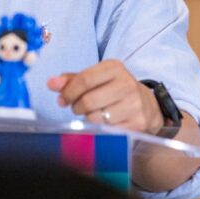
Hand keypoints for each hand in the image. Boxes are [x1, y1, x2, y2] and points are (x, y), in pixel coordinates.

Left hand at [47, 59, 162, 134]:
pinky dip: (100, 130)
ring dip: (87, 119)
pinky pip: (107, 131)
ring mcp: (134, 104)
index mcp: (114, 67)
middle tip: (77, 109)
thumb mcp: (97, 79)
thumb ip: (72, 80)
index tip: (62, 99)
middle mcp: (127, 84)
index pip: (84, 79)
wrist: (148, 106)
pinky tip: (103, 123)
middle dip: (76, 107)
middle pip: (88, 101)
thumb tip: (51, 83)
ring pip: (96, 118)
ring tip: (92, 115)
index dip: (68, 92)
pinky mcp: (138, 123)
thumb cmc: (115, 90)